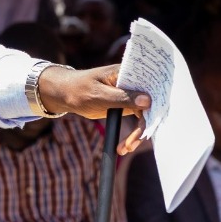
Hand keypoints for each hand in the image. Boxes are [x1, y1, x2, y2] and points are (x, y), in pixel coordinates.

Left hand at [36, 65, 151, 153]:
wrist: (65, 94)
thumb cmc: (79, 89)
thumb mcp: (99, 94)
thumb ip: (123, 97)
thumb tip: (148, 100)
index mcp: (126, 73)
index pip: (149, 87)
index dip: (155, 103)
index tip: (152, 122)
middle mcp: (132, 83)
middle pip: (149, 104)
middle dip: (144, 126)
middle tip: (133, 143)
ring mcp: (130, 94)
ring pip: (144, 116)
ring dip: (138, 134)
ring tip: (125, 148)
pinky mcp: (126, 105)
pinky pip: (138, 121)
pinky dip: (133, 134)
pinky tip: (125, 146)